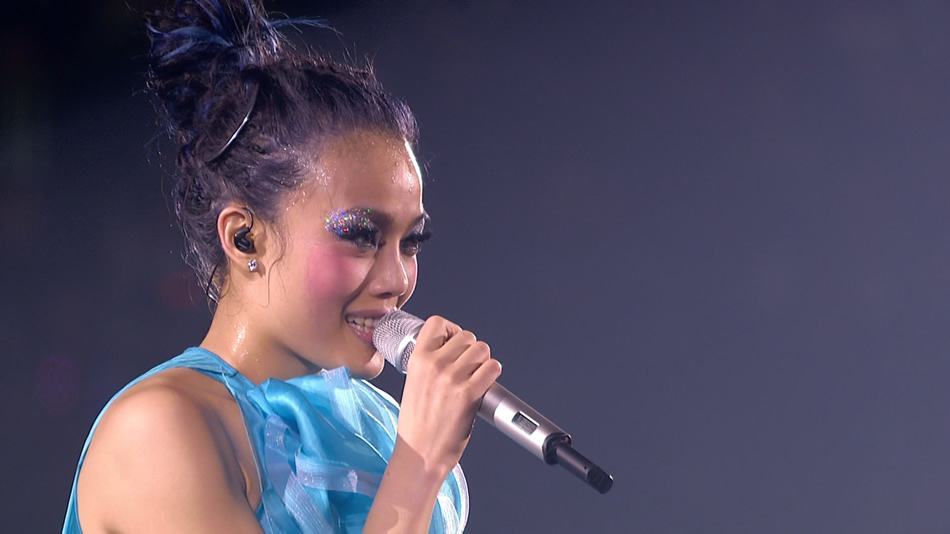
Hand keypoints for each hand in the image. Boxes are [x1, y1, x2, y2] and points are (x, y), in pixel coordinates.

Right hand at [394, 315, 502, 476]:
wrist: (420, 453)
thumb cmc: (417, 424)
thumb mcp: (413, 383)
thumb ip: (428, 364)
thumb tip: (451, 349)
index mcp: (417, 360)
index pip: (437, 322)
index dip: (451, 330)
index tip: (453, 341)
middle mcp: (434, 365)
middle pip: (467, 336)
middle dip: (471, 350)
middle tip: (468, 367)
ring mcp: (452, 378)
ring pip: (482, 349)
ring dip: (483, 361)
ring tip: (476, 377)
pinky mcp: (469, 393)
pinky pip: (493, 368)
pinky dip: (493, 374)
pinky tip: (485, 384)